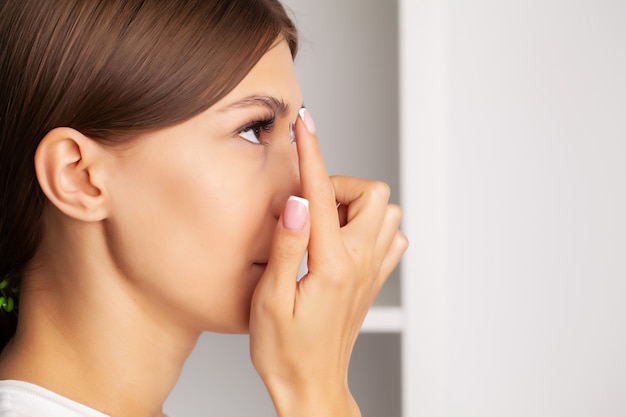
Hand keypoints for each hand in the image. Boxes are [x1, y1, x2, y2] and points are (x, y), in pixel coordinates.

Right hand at [249, 109, 407, 416]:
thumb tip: (296, 200)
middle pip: (373, 193)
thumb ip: (286, 245)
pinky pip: (391, 237)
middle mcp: (360, 262)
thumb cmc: (285, 350)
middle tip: (309, 204)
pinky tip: (344, 239)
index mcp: (331, 262)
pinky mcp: (373, 280)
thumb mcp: (269, 299)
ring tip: (325, 223)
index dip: (311, 152)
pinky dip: (371, 225)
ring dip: (356, 204)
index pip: (321, 192)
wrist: (311, 385)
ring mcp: (372, 271)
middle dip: (340, 184)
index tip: (304, 125)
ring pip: (387, 212)